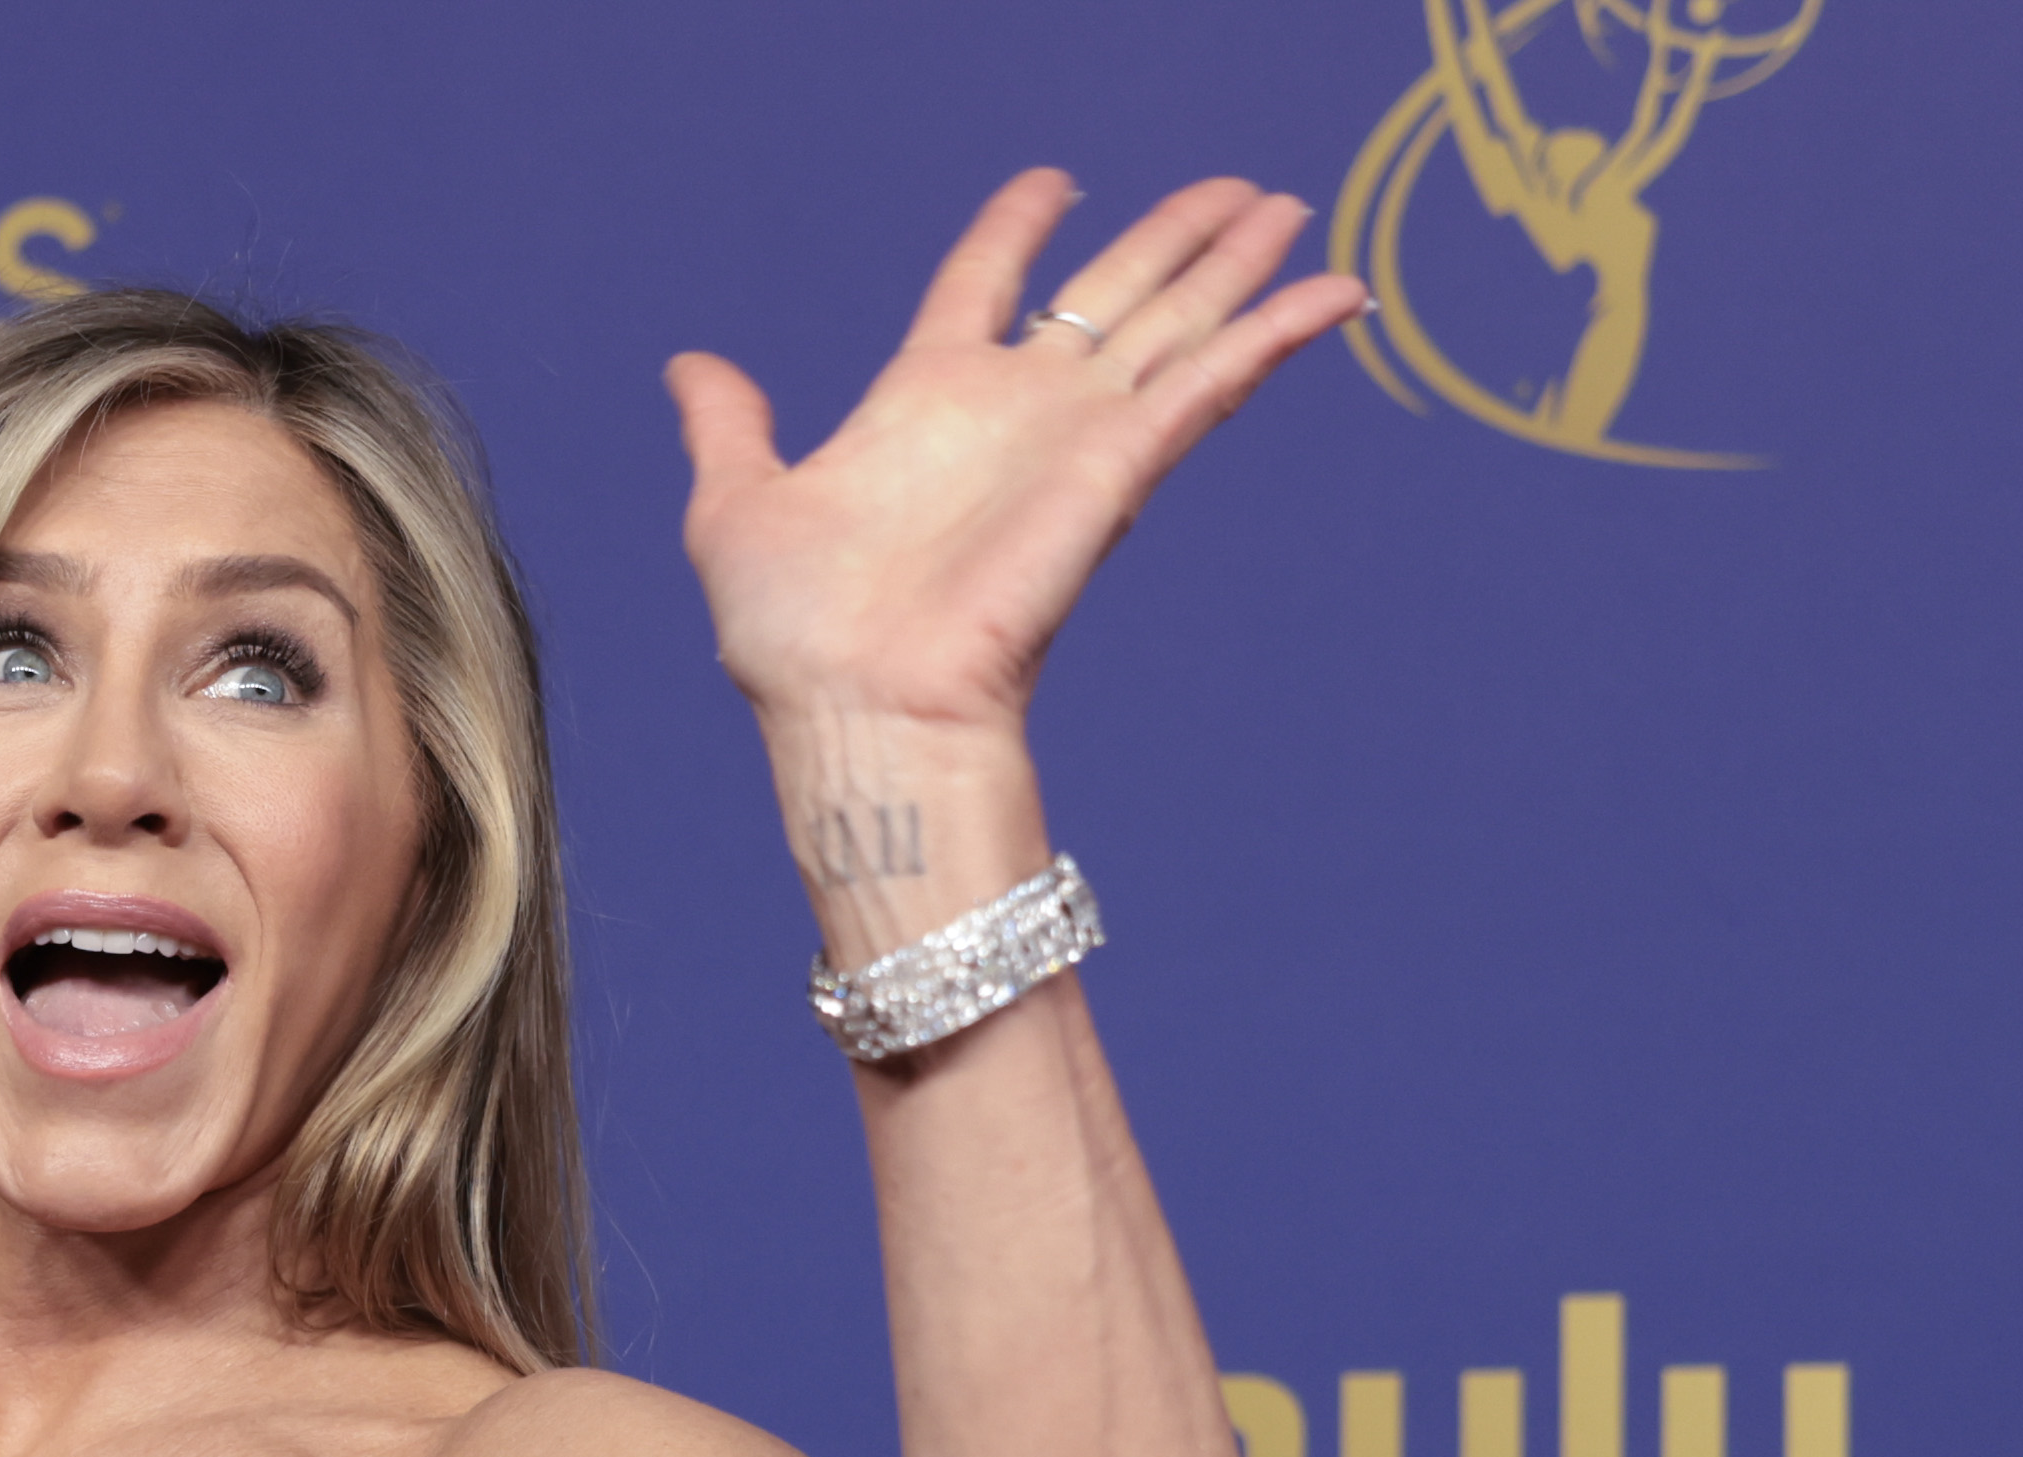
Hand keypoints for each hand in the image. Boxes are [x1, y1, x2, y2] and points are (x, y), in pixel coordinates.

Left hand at [667, 173, 1364, 744]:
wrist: (855, 710)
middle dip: (1173, 240)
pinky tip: (1333, 295)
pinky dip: (1273, 336)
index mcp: (922, 405)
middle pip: (1110, 296)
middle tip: (1237, 191)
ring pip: (1175, 326)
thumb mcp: (736, 505)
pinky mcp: (1118, 472)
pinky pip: (1210, 386)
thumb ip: (727, 428)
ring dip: (1236, 267)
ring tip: (1291, 212)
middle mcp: (1009, 415)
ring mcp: (1071, 440)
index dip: (1016, 227)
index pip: (983, 284)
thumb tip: (690, 367)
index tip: (1051, 181)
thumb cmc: (794, 639)